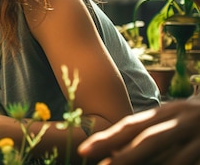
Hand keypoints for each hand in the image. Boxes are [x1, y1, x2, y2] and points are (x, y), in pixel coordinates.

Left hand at [78, 98, 199, 164]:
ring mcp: (199, 135)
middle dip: (123, 155)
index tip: (84, 151)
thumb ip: (149, 130)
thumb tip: (114, 147)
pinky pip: (189, 162)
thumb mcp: (172, 118)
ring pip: (172, 157)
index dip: (107, 138)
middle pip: (148, 139)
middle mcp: (181, 120)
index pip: (131, 125)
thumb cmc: (194, 119)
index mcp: (166, 112)